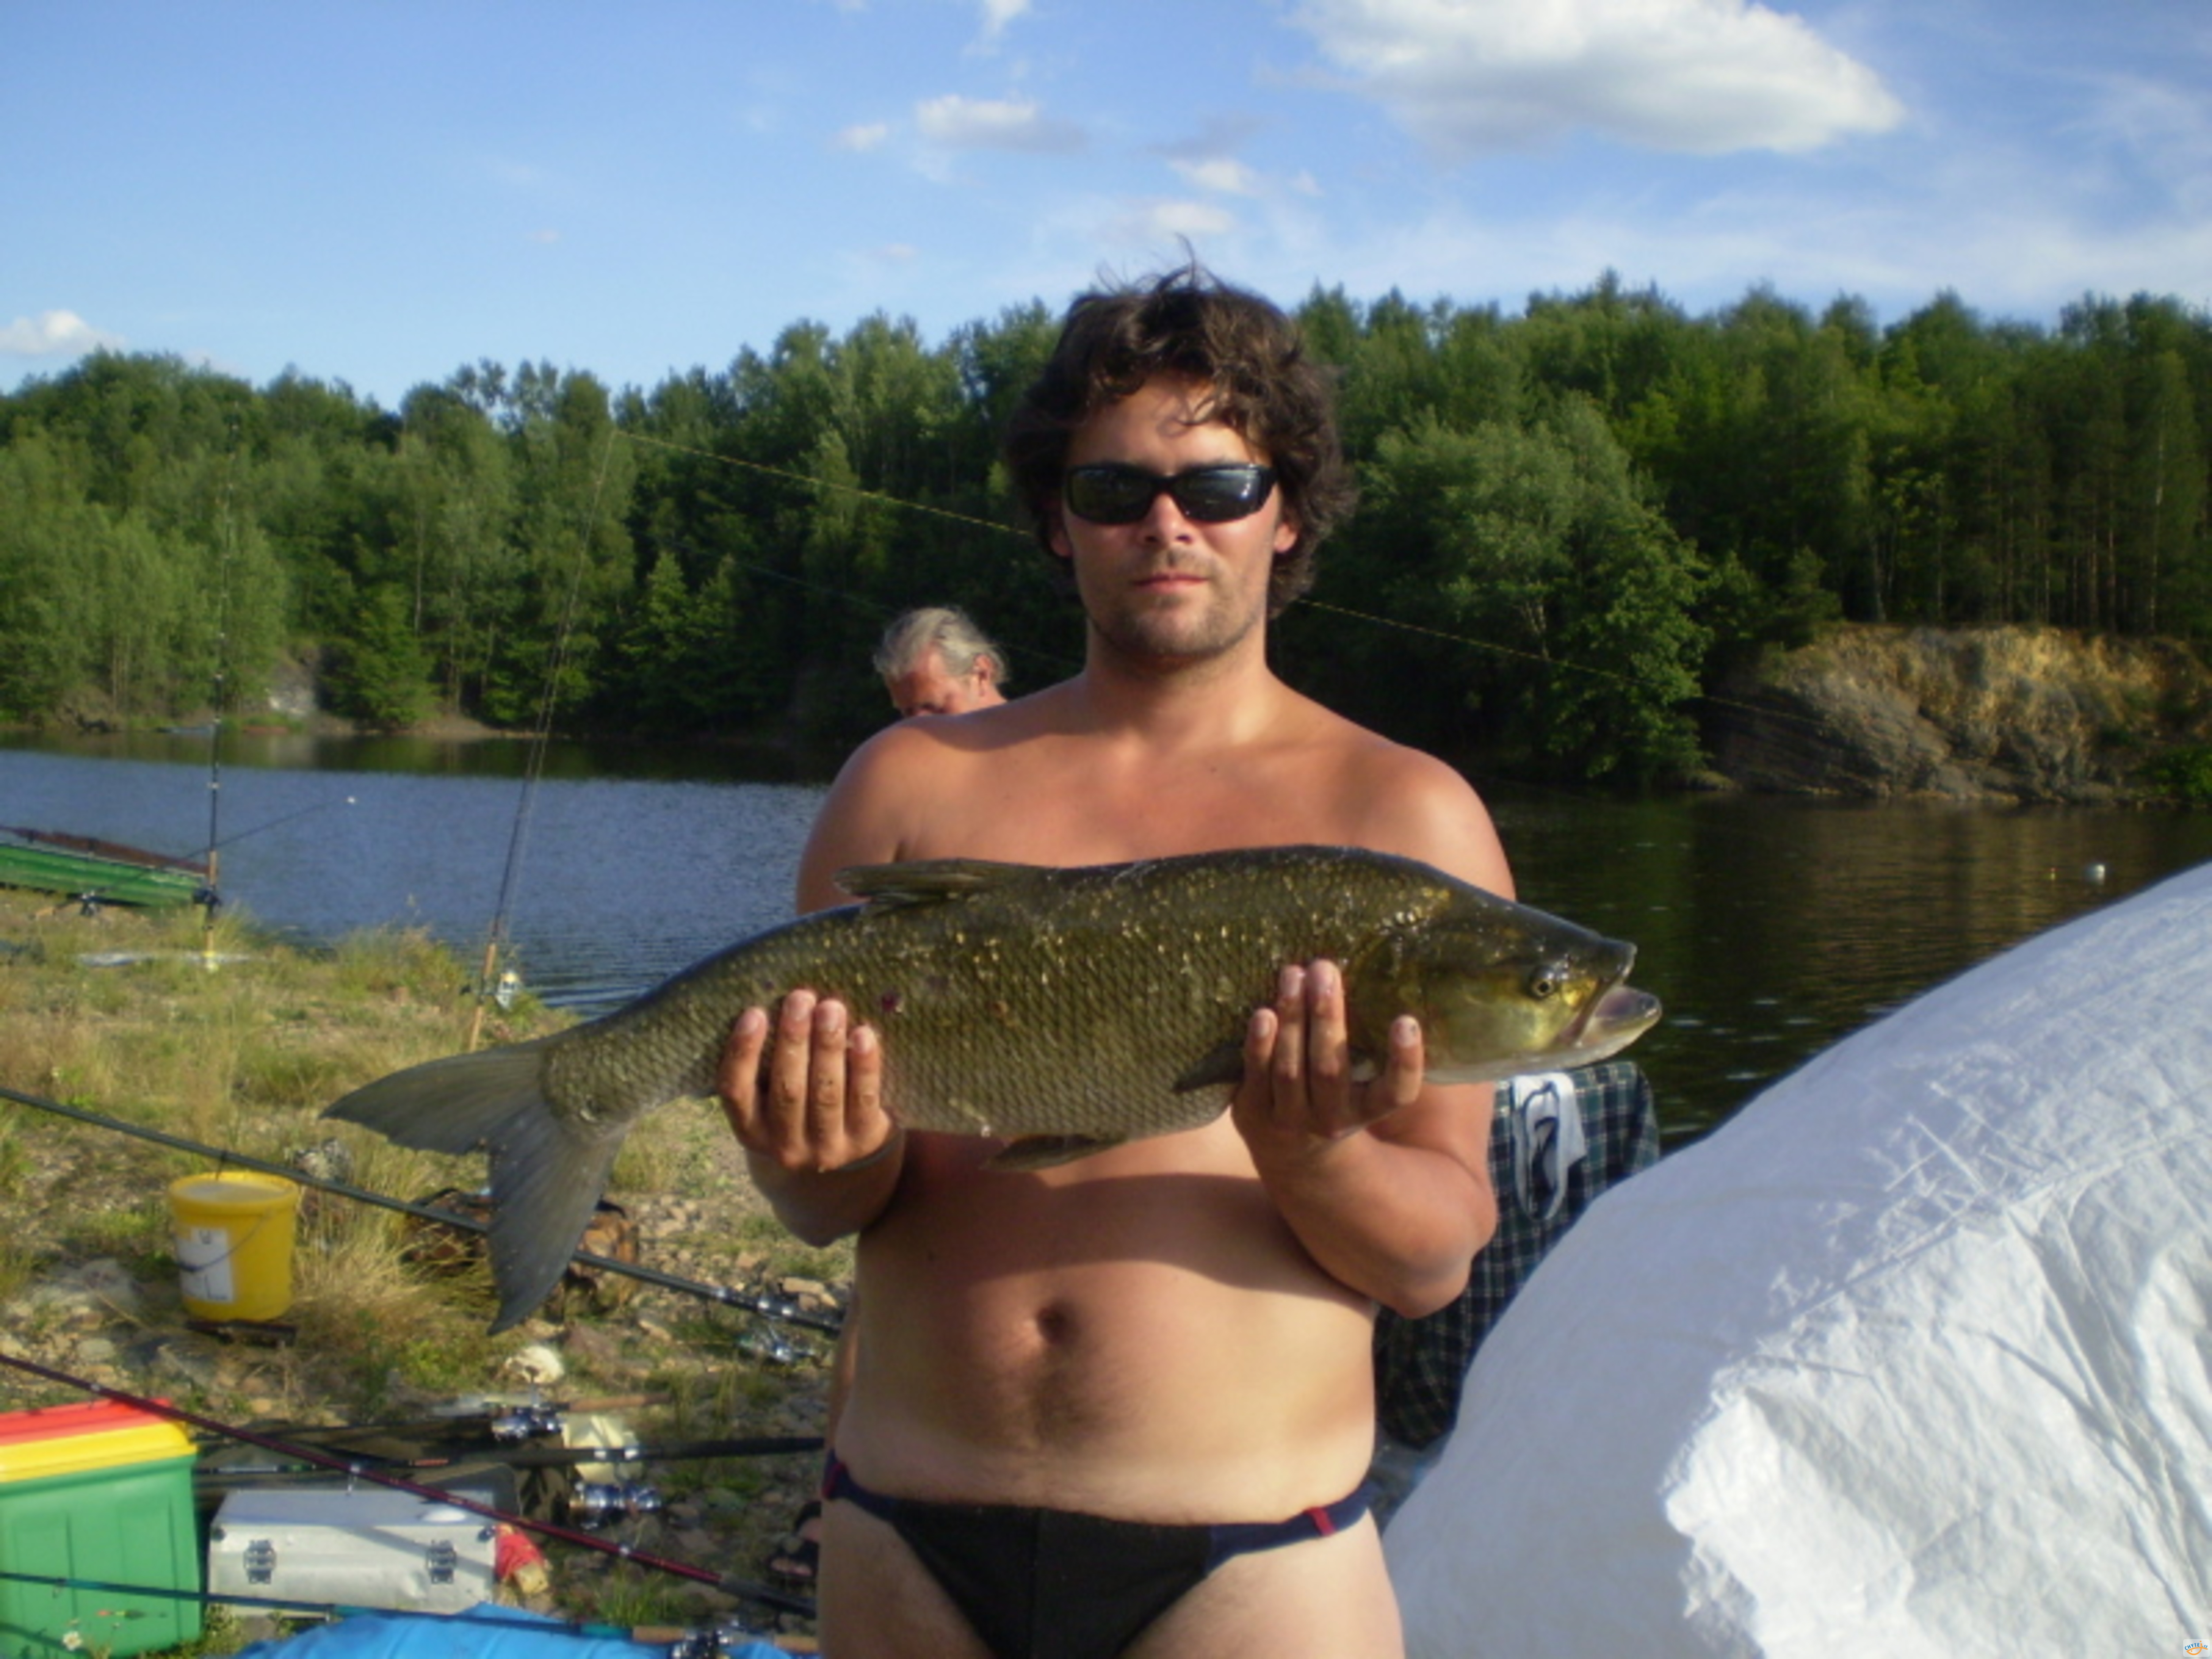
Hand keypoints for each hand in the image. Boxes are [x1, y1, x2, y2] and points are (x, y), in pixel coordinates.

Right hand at [717, 989, 894, 1172]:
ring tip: (831, 1008)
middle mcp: (784, 1146)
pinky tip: (863, 1034)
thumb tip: (777, 998)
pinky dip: (864, 1065)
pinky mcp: (864, 1142)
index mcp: (750, 1129)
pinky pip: (864, 1098)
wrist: (844, 1147)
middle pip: (787, 1089)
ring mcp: (825, 1149)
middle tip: (801, 998)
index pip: (735, 1090)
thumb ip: (768, 1057)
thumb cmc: (800, 1100)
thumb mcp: (773, 1089)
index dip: (743, 1051)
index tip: (754, 1012)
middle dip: (793, 1040)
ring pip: (825, 1093)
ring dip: (827, 1046)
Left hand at [1230, 960, 1424, 1147]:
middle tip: (1325, 970)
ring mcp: (1291, 1120)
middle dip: (1327, 1016)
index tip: (1406, 1020)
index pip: (1397, 1092)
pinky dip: (1259, 1044)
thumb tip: (1355, 970)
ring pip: (1290, 1070)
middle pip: (1330, 1070)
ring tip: (1293, 975)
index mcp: (1369, 1109)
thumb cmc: (1335, 1093)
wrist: (1295, 1153)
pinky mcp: (1254, 1115)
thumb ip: (1365, 1038)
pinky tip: (1263, 1013)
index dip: (1405, 1061)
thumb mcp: (1360, 1079)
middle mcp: (1332, 1119)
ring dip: (1292, 1019)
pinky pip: (1256, 1076)